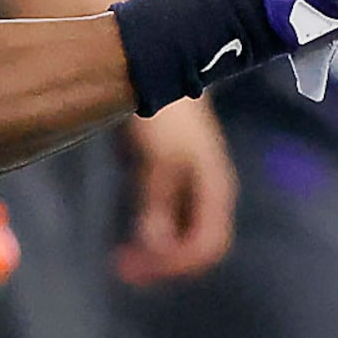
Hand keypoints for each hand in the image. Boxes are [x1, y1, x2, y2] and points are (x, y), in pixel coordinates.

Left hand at [114, 97, 237, 285]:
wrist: (163, 68)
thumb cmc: (165, 114)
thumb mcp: (160, 160)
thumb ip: (159, 204)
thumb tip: (155, 247)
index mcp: (215, 189)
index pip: (207, 245)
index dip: (175, 264)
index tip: (134, 267)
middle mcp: (210, 192)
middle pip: (197, 246)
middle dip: (163, 265)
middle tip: (122, 268)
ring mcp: (194, 185)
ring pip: (183, 235)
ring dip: (156, 254)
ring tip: (123, 259)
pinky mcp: (175, 177)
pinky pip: (170, 221)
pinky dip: (152, 235)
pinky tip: (129, 235)